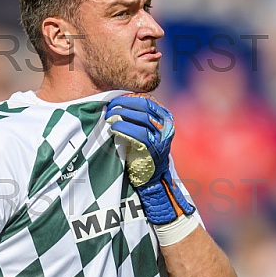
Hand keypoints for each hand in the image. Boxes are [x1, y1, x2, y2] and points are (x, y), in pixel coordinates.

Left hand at [106, 93, 194, 223]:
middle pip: (144, 106)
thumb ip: (136, 115)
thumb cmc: (141, 151)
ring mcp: (163, 137)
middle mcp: (167, 125)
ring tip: (108, 118)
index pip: (146, 100)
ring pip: (141, 118)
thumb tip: (117, 100)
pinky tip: (113, 128)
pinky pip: (139, 133)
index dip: (128, 98)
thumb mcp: (143, 129)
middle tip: (109, 109)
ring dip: (121, 115)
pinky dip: (124, 128)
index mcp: (165, 117)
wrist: (150, 178)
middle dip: (123, 105)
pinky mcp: (155, 149)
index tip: (113, 100)